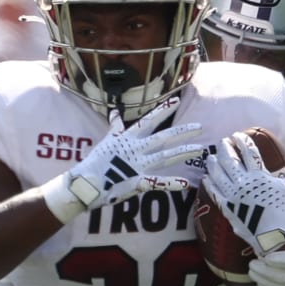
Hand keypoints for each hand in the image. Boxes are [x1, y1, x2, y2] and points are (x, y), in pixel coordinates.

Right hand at [47, 98, 205, 218]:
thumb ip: (115, 128)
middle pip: (163, 138)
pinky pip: (158, 183)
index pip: (149, 121)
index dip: (163, 110)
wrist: (84, 184)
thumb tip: (114, 112)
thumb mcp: (106, 141)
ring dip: (183, 152)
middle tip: (200, 127)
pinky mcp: (137, 182)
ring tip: (200, 149)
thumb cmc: (94, 163)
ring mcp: (137, 165)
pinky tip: (186, 183)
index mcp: (128, 138)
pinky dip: (171, 183)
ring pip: (165, 156)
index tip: (177, 101)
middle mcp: (135, 149)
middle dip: (182, 131)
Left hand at [201, 132, 284, 255]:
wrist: (273, 234)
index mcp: (260, 176)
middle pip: (229, 159)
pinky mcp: (226, 207)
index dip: (242, 141)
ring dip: (213, 162)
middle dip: (224, 147)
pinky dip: (209, 182)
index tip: (238, 135)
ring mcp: (233, 195)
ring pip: (218, 173)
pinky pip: (214, 191)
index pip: (249, 151)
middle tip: (223, 141)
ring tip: (212, 157)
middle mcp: (244, 183)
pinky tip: (207, 177)